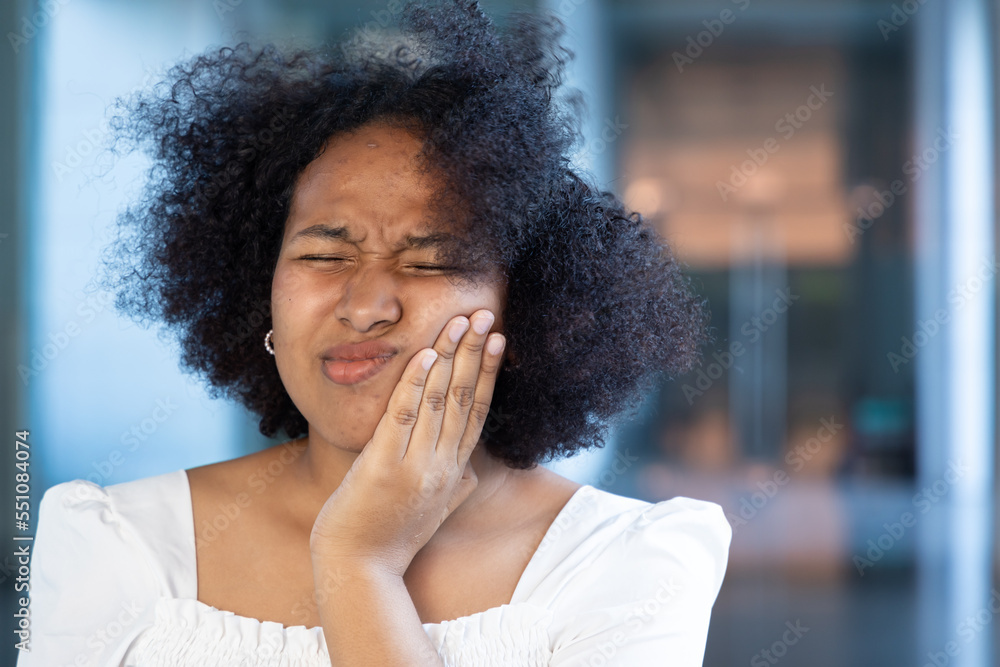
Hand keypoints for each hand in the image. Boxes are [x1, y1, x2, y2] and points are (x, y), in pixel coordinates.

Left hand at [308, 309, 505, 576]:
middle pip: (466, 398)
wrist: (360, 571)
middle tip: (486, 314)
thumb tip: (473, 475)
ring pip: (441, 400)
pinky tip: (424, 354)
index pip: (478, 412)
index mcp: (452, 470)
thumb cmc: (391, 540)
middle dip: (476, 352)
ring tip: (461, 321)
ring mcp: (415, 466)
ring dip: (451, 356)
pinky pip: (403, 416)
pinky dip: (416, 383)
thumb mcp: (433, 513)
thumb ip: (455, 489)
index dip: (489, 373)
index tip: (499, 340)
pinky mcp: (385, 467)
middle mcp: (441, 465)